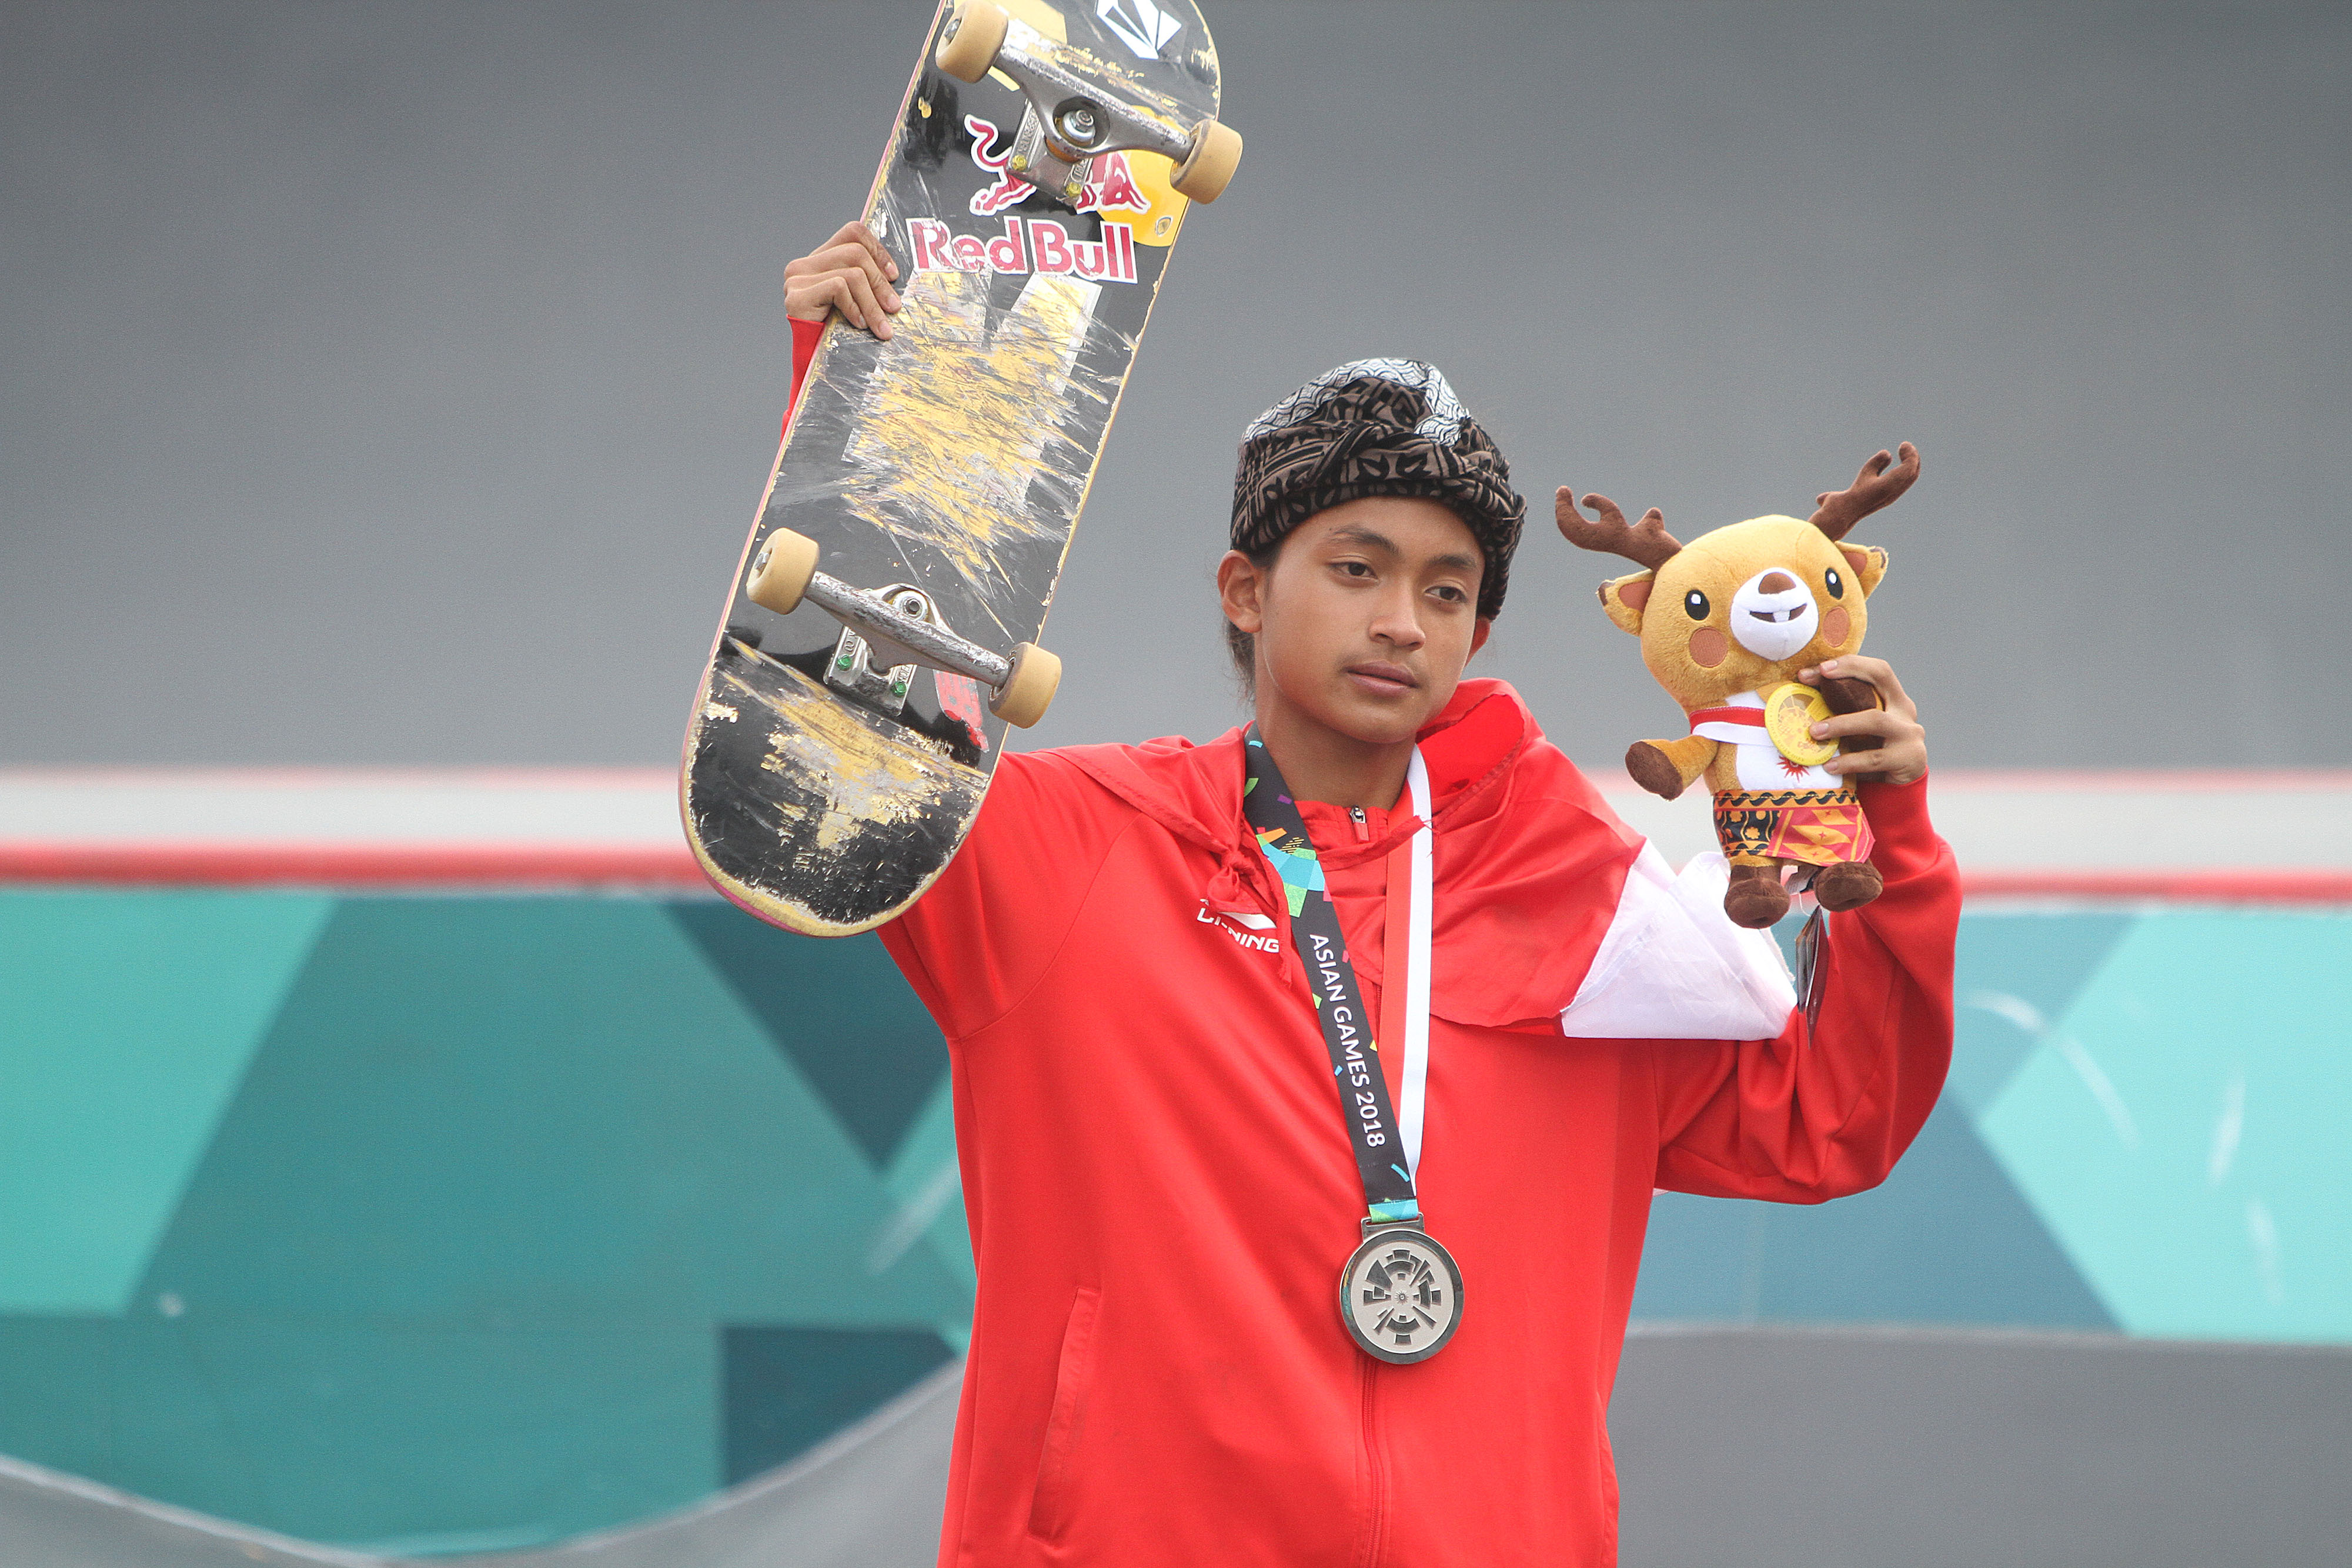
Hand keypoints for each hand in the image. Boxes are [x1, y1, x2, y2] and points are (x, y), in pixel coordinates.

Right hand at [784, 221, 900, 339]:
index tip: (893, 276)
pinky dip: (855, 307)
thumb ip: (865, 281)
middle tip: (893, 308)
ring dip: (873, 303)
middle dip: (881, 283)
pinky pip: (839, 288)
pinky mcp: (797, 296)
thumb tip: (894, 275)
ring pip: (852, 273)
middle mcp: (804, 264)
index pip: (853, 233)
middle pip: (856, 252)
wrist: (814, 364)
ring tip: (881, 326)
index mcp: (820, 260)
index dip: (878, 250)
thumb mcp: (856, 300)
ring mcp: (797, 279)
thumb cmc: (838, 333)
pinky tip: (858, 324)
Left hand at [1798, 654, 1927, 785]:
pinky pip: (1874, 758)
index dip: (1849, 664)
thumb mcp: (1857, 729)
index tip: (1816, 669)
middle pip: (1881, 678)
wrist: (1896, 791)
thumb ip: (1843, 713)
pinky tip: (1829, 766)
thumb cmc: (1868, 753)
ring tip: (1814, 732)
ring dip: (1841, 723)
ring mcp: (1910, 733)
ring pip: (1875, 719)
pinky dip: (1849, 761)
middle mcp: (1905, 710)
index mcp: (1894, 697)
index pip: (1876, 669)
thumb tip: (1799, 699)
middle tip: (1812, 680)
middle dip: (1847, 673)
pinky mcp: (1909, 758)